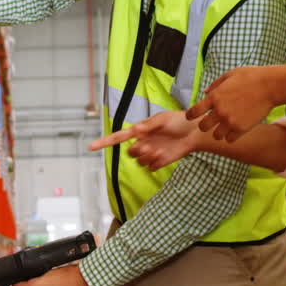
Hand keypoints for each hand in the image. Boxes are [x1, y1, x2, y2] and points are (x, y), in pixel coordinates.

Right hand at [88, 110, 202, 170]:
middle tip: (148, 145)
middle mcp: (142, 142)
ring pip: (139, 161)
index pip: (118, 137)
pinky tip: (165, 155)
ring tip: (159, 149)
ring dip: (147, 157)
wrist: (194, 133)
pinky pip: (150, 167)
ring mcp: (150, 153)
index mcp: (139, 130)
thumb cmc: (179, 121)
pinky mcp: (159, 161)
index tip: (91, 147)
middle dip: (136, 151)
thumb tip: (135, 130)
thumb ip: (149, 125)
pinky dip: (156, 163)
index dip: (104, 142)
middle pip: (129, 152)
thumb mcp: (163, 119)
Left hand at [185, 66, 277, 141]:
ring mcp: (230, 121)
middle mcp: (220, 111)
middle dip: (204, 125)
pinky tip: (235, 130)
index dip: (190, 115)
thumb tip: (205, 93)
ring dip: (218, 132)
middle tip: (210, 123)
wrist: (270, 86)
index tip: (191, 116)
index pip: (194, 112)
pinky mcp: (242, 129)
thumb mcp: (229, 75)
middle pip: (203, 127)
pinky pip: (230, 139)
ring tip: (224, 128)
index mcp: (215, 97)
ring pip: (216, 136)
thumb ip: (215, 85)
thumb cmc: (251, 77)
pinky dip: (231, 136)